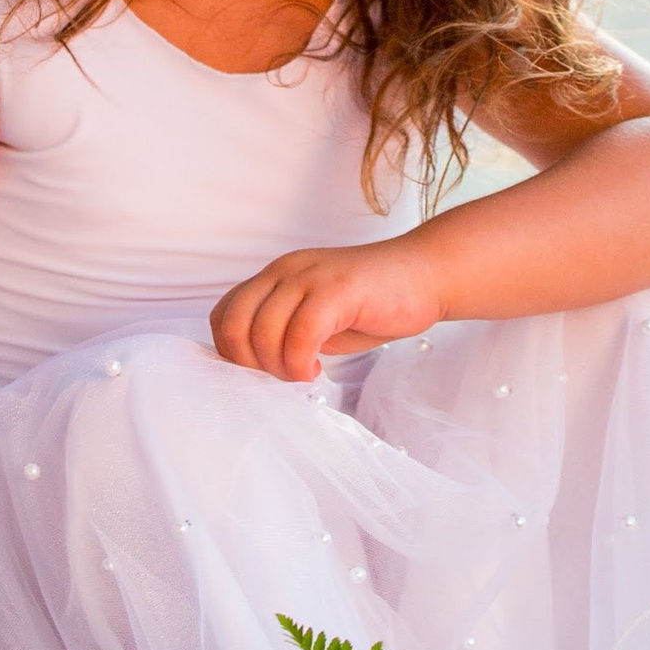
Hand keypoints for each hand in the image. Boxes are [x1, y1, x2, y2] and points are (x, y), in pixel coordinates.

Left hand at [210, 238, 443, 382]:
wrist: (425, 274)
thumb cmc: (372, 303)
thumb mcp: (316, 317)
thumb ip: (283, 332)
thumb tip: (253, 371)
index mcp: (275, 276)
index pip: (224, 316)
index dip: (234, 354)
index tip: (264, 373)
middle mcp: (284, 271)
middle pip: (234, 324)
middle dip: (250, 365)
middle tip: (282, 378)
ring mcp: (310, 276)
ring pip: (262, 330)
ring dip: (278, 368)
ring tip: (304, 374)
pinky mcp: (337, 289)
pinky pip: (300, 333)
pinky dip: (300, 363)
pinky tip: (317, 370)